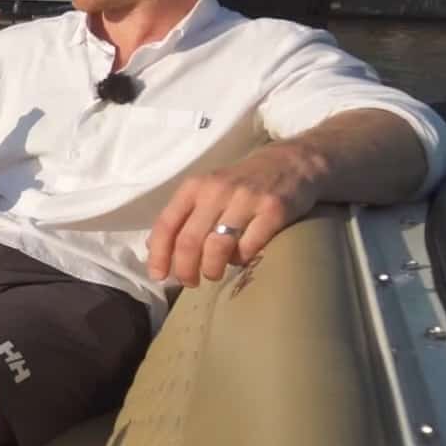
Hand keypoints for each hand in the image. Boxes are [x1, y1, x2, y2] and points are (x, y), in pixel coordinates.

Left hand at [146, 142, 325, 286]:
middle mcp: (216, 191)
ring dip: (212, 269)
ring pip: (216, 248)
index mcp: (194, 187)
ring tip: (213, 274)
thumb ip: (182, 215)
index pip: (167, 225)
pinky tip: (240, 258)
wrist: (291, 162)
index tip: (158, 276)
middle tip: (190, 282)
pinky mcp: (273, 211)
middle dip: (185, 270)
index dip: (158, 255)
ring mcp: (246, 200)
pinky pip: (248, 247)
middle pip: (189, 242)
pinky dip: (240, 260)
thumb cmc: (241, 183)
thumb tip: (154, 248)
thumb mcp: (207, 190)